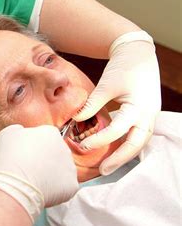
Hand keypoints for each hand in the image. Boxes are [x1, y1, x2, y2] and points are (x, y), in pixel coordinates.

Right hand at [0, 125, 78, 221]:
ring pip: (61, 170)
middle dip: (45, 160)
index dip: (35, 147)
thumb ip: (19, 131)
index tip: (26, 154)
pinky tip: (42, 189)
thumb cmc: (9, 158)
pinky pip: (65, 187)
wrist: (15, 183)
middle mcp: (65, 148)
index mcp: (50, 133)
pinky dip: (56, 190)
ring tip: (34, 180)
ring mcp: (70, 167)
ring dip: (51, 175)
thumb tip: (22, 134)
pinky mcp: (72, 185)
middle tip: (29, 168)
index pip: (46, 137)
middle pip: (56, 153)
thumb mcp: (7, 133)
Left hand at [73, 31, 160, 174]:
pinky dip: (128, 146)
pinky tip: (115, 154)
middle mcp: (147, 115)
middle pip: (136, 144)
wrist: (138, 54)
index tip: (83, 145)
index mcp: (138, 106)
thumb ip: (92, 104)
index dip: (100, 139)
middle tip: (102, 171)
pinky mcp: (146, 116)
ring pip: (139, 143)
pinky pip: (139, 136)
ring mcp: (149, 116)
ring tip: (107, 167)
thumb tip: (75, 121)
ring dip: (124, 155)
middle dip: (119, 159)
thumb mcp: (106, 85)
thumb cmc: (122, 68)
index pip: (118, 129)